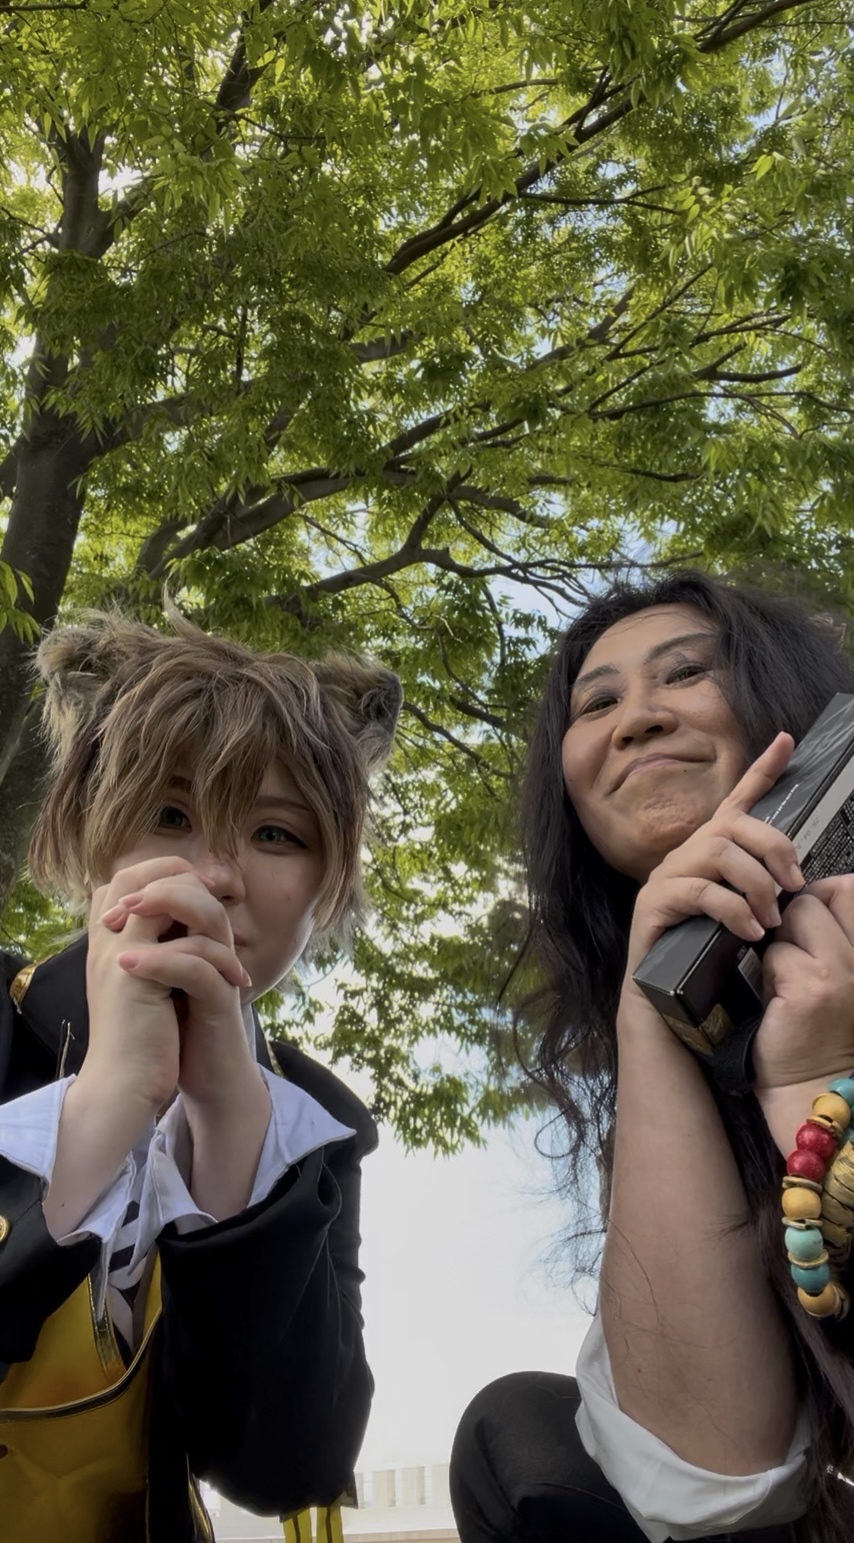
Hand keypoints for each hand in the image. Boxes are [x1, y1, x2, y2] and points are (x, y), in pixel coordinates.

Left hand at [100, 866, 255, 1113]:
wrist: (204, 1079)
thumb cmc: (177, 1030)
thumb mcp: (150, 980)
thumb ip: (142, 944)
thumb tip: (107, 910)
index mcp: (194, 937)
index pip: (181, 884)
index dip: (147, 883)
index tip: (114, 908)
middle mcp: (211, 945)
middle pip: (197, 890)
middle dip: (157, 887)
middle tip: (124, 905)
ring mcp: (219, 969)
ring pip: (208, 917)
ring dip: (163, 910)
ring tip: (125, 918)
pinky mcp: (220, 998)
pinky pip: (198, 967)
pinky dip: (161, 961)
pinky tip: (128, 963)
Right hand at [621, 733, 803, 1012]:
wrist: (664, 997)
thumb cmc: (707, 955)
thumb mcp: (743, 913)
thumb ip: (762, 890)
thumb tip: (798, 883)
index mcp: (712, 850)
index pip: (738, 801)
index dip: (762, 769)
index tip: (787, 740)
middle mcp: (687, 854)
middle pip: (735, 825)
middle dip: (774, 850)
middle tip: (795, 887)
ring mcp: (668, 876)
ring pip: (719, 853)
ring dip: (756, 885)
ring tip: (771, 919)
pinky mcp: (655, 902)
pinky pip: (700, 892)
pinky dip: (733, 910)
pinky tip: (749, 931)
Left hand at [754, 874, 853, 1089]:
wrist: (814, 1088)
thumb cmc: (824, 1033)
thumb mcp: (843, 977)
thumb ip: (835, 935)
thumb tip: (808, 894)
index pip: (848, 888)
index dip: (822, 896)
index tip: (811, 921)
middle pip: (818, 897)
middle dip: (796, 917)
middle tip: (794, 953)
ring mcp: (839, 971)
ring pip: (793, 918)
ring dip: (781, 943)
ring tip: (787, 979)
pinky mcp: (808, 987)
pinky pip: (775, 952)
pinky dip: (768, 971)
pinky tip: (778, 998)